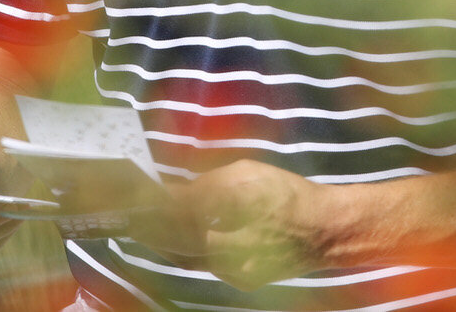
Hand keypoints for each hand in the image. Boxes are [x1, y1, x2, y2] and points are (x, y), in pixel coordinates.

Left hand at [138, 160, 329, 290]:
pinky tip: (175, 238)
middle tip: (131, 215)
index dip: (155, 205)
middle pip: (179, 239)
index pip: (181, 210)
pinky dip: (187, 251)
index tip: (133, 197)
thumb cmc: (286, 195)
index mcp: (234, 212)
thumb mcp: (247, 174)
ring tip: (144, 226)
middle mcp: (232, 246)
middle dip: (153, 227)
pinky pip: (205, 265)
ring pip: (189, 256)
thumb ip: (209, 185)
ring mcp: (236, 269)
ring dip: (165, 241)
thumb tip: (176, 194)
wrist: (324, 231)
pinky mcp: (240, 280)